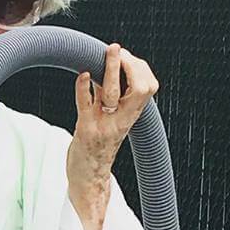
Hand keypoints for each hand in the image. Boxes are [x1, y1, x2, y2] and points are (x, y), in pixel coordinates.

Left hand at [67, 43, 158, 229]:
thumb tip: (109, 69)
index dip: (140, 69)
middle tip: (119, 50)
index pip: (148, 88)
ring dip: (111, 68)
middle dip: (131, 65)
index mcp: (130, 116)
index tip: (128, 59)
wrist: (88, 179)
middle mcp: (120, 119)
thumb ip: (113, 100)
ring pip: (111, 92)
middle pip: (138, 88)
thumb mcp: (113, 122)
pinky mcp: (84, 129)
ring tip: (109, 50)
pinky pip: (85, 104)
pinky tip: (82, 74)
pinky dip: (83, 87)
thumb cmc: (98, 147)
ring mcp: (103, 124)